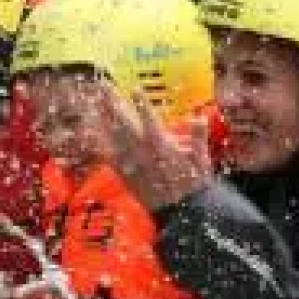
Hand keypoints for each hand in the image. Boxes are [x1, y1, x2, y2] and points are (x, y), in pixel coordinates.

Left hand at [105, 85, 214, 210]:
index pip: (148, 117)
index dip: (140, 101)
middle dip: (113, 102)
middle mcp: (142, 151)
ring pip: (113, 136)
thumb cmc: (194, 185)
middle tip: (105, 86)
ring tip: (98, 103)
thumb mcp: (201, 158)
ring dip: (104, 118)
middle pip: (123, 122)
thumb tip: (198, 116)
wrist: (181, 213)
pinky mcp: (126, 175)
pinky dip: (104, 142)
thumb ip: (198, 135)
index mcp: (161, 144)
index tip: (134, 87)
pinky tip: (98, 133)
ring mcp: (131, 163)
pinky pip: (111, 155)